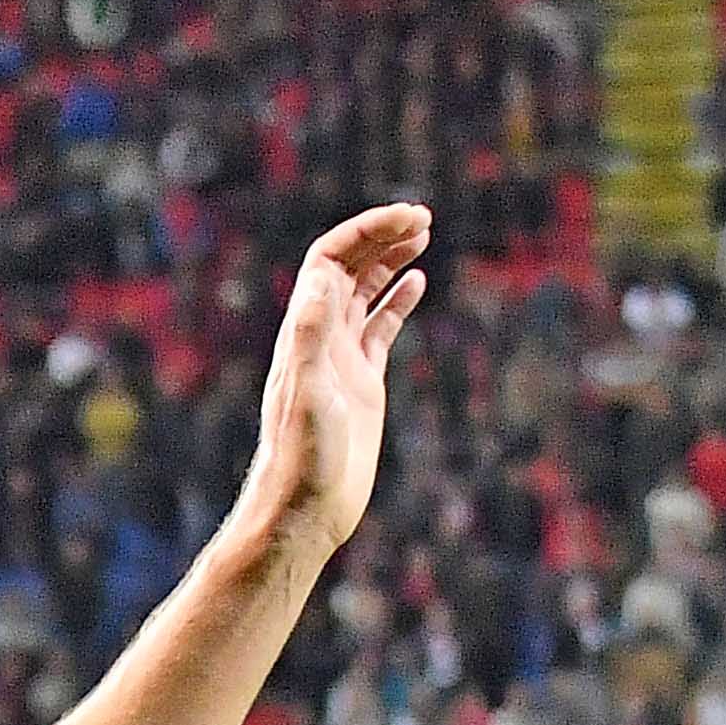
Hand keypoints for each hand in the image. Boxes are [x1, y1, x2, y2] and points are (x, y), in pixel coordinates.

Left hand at [248, 203, 431, 557]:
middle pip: (350, 268)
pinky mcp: (363, 384)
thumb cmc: (302, 458)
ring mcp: (342, 360)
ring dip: (389, 260)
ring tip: (423, 233)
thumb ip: (309, 337)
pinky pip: (379, 329)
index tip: (407, 216)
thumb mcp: (308, 394)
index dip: (365, 232)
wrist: (305, 508)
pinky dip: (397, 301)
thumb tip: (319, 280)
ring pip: (366, 293)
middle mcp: (320, 338)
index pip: (330, 260)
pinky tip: (417, 282)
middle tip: (422, 216)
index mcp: (305, 331)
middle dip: (382, 236)